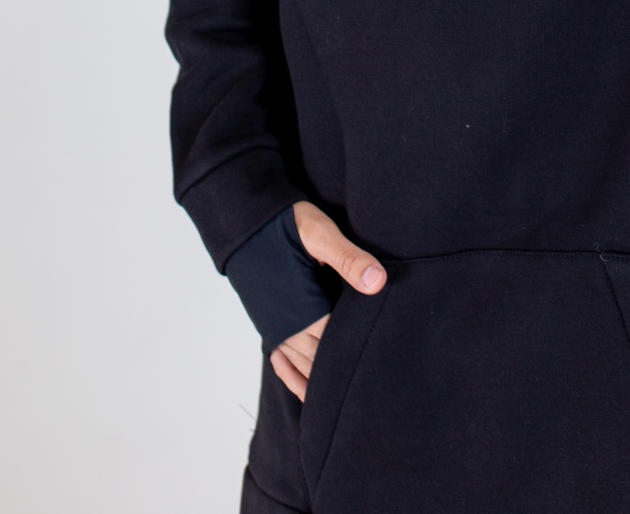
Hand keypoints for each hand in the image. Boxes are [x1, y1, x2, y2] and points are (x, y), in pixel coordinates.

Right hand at [268, 202, 386, 400]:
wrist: (247, 222)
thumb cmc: (287, 224)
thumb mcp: (321, 234)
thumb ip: (349, 259)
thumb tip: (378, 283)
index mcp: (306, 309)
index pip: (339, 346)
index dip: (360, 357)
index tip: (383, 373)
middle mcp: (289, 326)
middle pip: (321, 361)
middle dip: (343, 375)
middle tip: (371, 393)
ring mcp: (277, 327)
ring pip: (302, 366)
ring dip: (319, 382)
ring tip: (342, 406)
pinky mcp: (270, 322)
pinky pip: (281, 360)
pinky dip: (293, 376)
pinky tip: (304, 388)